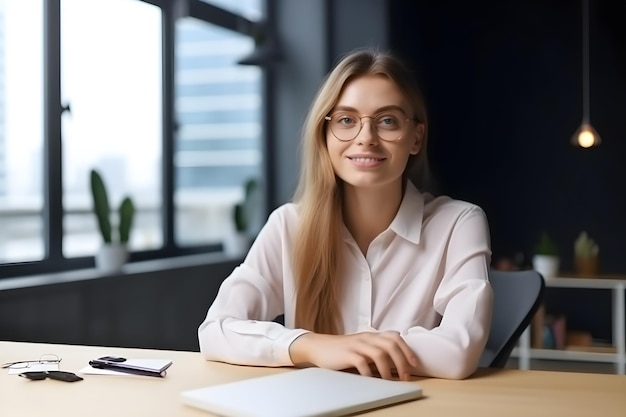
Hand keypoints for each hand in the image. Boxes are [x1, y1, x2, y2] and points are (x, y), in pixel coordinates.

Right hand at [288, 332, 417, 380]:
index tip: (414, 363)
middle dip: (402, 361)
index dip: (407, 350)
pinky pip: (362, 362)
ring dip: (388, 369)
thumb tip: (397, 361)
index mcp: (372, 335)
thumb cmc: (342, 350)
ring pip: (379, 353)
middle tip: (405, 376)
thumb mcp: (362, 346)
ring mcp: (356, 345)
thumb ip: (377, 349)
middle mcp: (366, 338)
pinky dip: (370, 373)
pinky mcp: (347, 354)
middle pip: (391, 345)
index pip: (395, 337)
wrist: (319, 347)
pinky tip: (372, 380)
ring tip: (390, 380)